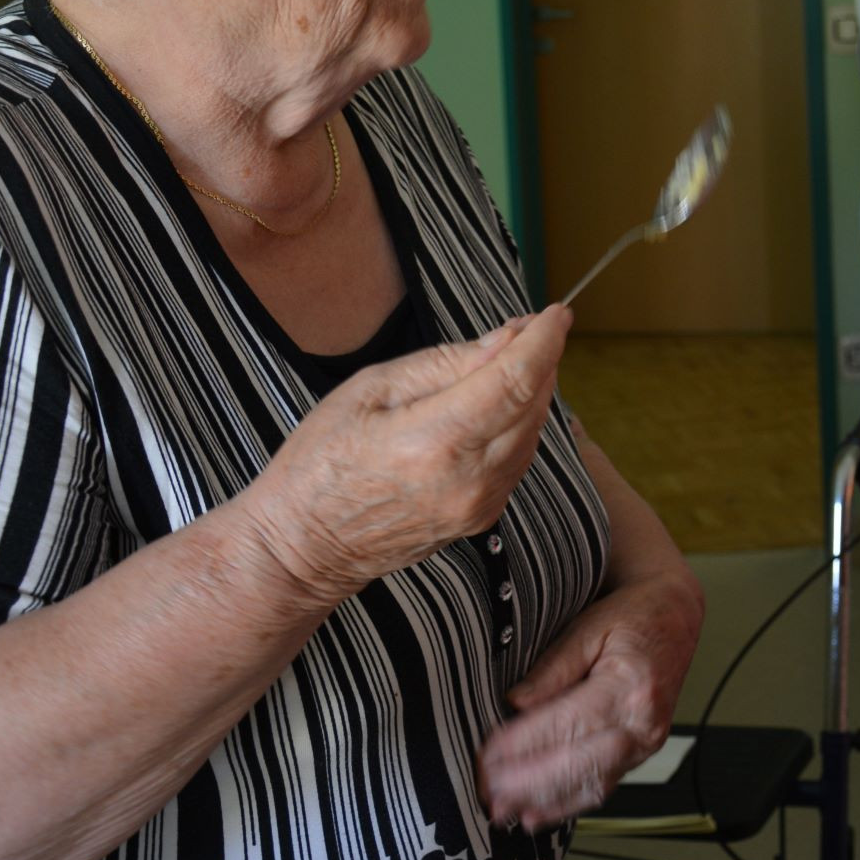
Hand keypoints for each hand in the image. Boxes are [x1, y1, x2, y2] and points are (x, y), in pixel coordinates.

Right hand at [238, 307, 573, 603]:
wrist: (304, 546)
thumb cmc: (321, 461)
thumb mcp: (370, 390)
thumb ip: (444, 364)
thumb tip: (505, 341)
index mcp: (434, 441)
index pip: (516, 380)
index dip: (544, 340)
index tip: (556, 312)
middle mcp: (468, 479)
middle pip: (534, 405)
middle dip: (540, 359)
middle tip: (528, 329)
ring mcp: (479, 505)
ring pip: (533, 433)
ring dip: (532, 393)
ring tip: (506, 363)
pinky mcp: (483, 519)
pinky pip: (518, 459)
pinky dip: (519, 426)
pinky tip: (495, 407)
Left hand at [478, 565, 704, 828]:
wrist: (674, 617)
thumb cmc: (633, 617)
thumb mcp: (589, 627)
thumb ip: (554, 667)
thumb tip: (516, 702)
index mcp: (630, 686)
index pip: (566, 725)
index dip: (521, 746)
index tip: (486, 757)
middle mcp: (643, 723)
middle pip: (578, 765)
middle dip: (526, 783)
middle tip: (486, 792)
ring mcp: (645, 744)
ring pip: (588, 785)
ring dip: (542, 802)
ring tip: (502, 811)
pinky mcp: (639, 755)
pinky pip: (602, 788)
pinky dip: (566, 805)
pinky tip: (536, 814)